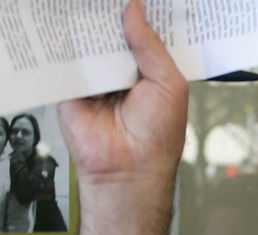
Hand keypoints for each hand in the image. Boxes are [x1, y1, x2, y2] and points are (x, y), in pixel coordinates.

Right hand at [58, 0, 188, 234]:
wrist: (129, 170)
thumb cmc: (158, 137)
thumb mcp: (169, 83)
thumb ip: (150, 45)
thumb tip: (134, 9)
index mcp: (152, 71)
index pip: (145, 35)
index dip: (141, 16)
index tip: (135, 0)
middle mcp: (125, 73)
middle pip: (114, 34)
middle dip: (111, 15)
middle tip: (109, 0)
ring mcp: (98, 80)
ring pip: (88, 42)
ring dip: (87, 25)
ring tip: (88, 7)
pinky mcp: (72, 89)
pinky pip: (65, 61)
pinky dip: (63, 46)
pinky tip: (66, 28)